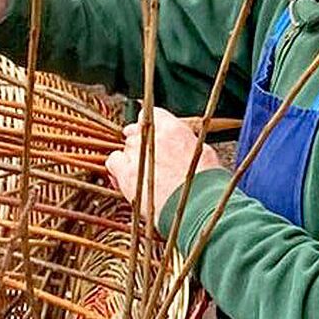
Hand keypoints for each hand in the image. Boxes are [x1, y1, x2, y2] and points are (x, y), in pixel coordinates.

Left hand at [105, 108, 222, 225]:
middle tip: (148, 160)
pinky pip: (113, 162)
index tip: (151, 135)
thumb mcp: (202, 152)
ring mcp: (137, 152)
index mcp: (172, 128)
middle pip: (136, 132)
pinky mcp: (127, 172)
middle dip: (140, 145)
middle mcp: (151, 135)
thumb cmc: (205, 183)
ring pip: (125, 147)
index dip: (149, 126)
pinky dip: (117, 170)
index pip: (150, 114)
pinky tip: (125, 179)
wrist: (197, 204)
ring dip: (131, 159)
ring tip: (142, 175)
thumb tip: (182, 142)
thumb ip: (185, 142)